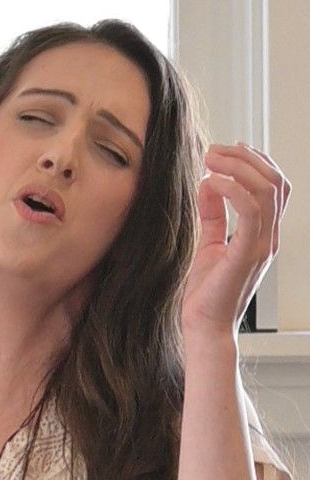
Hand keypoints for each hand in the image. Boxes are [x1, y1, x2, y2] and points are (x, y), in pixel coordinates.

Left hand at [180, 141, 291, 337]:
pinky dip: (232, 189)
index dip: (256, 161)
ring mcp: (261, 246)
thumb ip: (212, 216)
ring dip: (237, 167)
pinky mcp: (245, 254)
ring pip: (266, 190)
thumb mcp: (208, 245)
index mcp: (263, 235)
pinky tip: (211, 184)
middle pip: (275, 181)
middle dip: (245, 158)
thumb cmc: (206, 294)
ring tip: (210, 161)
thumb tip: (209, 183)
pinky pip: (249, 211)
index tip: (227, 150)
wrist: (204, 329)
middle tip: (213, 151)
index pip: (275, 187)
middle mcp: (269, 238)